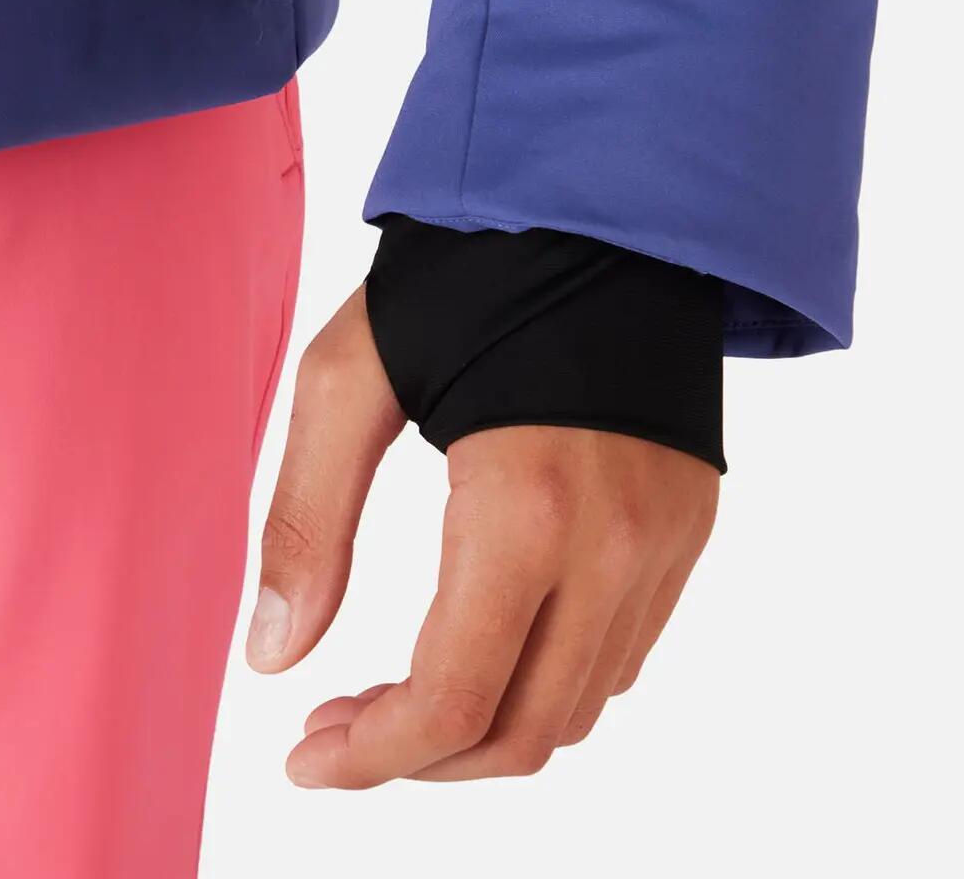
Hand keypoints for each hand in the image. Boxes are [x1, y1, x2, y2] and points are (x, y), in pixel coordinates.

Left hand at [248, 287, 719, 785]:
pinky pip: (621, 654)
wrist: (601, 203)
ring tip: (395, 693)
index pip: (454, 698)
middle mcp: (615, 542)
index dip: (371, 760)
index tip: (304, 760)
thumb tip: (272, 659)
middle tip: (335, 728)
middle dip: (419, 760)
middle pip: (522, 732)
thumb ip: (304, 521)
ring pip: (579, 708)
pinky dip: (545, 678)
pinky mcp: (690, 526)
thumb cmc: (462, 275)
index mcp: (524, 503)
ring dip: (482, 727)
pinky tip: (479, 638)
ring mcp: (666, 541)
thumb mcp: (347, 377)